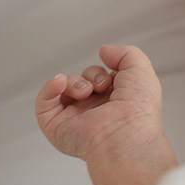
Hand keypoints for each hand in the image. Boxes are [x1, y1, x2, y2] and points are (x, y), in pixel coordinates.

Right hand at [35, 44, 164, 161]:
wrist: (126, 134)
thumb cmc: (138, 110)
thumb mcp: (140, 69)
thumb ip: (125, 53)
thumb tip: (104, 50)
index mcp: (115, 102)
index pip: (101, 78)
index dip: (104, 71)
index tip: (113, 77)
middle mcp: (95, 111)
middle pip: (82, 79)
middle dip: (91, 75)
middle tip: (102, 86)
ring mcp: (76, 118)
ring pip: (64, 88)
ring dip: (74, 81)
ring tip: (86, 92)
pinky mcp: (58, 127)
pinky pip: (44, 103)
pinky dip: (49, 88)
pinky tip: (60, 82)